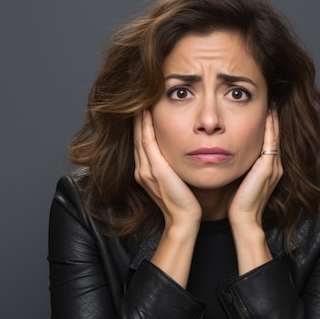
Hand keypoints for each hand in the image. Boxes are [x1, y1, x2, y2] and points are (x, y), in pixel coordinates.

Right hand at [134, 109, 201, 226]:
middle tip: (135, 98)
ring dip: (137, 118)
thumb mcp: (176, 180)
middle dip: (134, 118)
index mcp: (145, 172)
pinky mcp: (155, 170)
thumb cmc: (185, 202)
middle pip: (135, 137)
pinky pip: (147, 143)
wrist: (184, 220)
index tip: (141, 107)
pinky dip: (144, 127)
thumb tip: (181, 152)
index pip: (140, 142)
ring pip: (138, 137)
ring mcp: (146, 170)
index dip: (139, 125)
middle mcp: (142, 170)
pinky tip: (145, 113)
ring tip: (138, 100)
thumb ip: (172, 166)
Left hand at [228, 109, 282, 274]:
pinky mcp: (268, 168)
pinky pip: (271, 142)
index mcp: (267, 167)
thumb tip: (225, 152)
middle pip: (275, 134)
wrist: (243, 221)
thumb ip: (239, 166)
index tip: (263, 107)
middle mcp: (274, 165)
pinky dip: (270, 127)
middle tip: (270, 97)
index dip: (267, 123)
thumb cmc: (237, 203)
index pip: (269, 139)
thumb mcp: (239, 179)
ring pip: (275, 135)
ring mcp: (273, 166)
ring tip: (270, 100)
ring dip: (273, 118)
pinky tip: (268, 114)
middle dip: (273, 116)